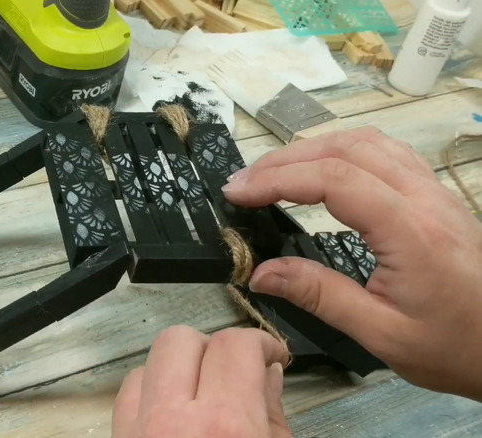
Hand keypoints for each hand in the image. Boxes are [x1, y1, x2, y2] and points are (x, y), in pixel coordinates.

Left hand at [112, 326, 290, 437]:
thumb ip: (273, 415)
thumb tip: (268, 374)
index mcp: (226, 424)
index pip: (234, 345)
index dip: (259, 342)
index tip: (270, 356)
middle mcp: (173, 420)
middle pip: (182, 339)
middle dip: (213, 347)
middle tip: (235, 374)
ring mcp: (137, 431)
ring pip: (149, 360)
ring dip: (178, 368)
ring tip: (202, 395)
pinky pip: (127, 394)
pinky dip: (152, 392)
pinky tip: (174, 414)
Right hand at [222, 126, 481, 401]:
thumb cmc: (454, 346)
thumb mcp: (382, 334)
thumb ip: (320, 296)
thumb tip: (260, 274)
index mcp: (412, 232)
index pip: (335, 180)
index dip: (278, 179)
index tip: (237, 192)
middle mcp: (425, 199)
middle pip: (346, 149)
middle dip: (285, 159)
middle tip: (243, 182)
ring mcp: (434, 191)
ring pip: (366, 142)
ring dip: (313, 148)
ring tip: (272, 172)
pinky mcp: (435, 195)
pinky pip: (384, 152)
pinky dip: (341, 150)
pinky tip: (321, 168)